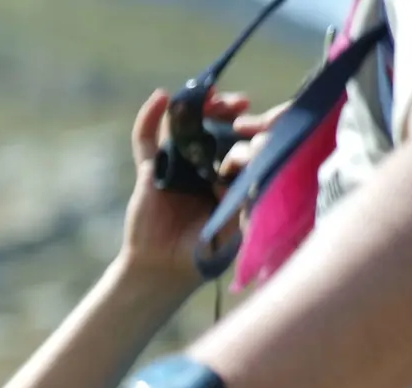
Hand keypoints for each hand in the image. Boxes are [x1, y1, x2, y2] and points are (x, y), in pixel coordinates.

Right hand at [120, 88, 281, 282]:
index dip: (255, 128)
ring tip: (210, 93)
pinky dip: (149, 118)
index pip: (244, 143)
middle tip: (241, 104)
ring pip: (185, 127)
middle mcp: (204, 168)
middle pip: (216, 127)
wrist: (165, 269)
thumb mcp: (237, 225)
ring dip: (197, 106)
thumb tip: (256, 161)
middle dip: (229, 112)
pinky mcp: (150, 171)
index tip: (265, 123)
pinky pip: (146, 140)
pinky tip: (161, 97)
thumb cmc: (205, 252)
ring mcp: (176, 167)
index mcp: (230, 179)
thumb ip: (247, 197)